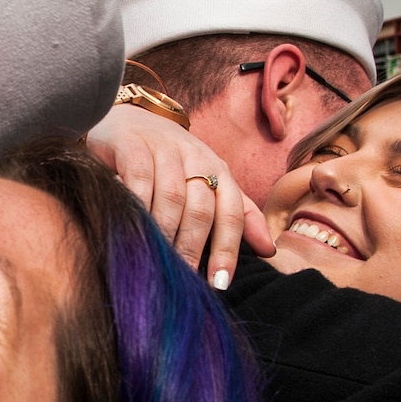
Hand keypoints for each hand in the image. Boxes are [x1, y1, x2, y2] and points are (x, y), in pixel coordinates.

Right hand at [84, 104, 275, 288]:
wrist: (130, 118)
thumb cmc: (172, 160)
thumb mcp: (209, 181)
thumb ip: (238, 213)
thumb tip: (270, 250)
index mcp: (218, 169)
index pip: (232, 212)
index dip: (227, 249)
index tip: (219, 283)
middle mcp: (196, 157)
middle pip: (201, 209)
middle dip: (194, 248)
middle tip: (182, 280)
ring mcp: (163, 149)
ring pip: (171, 197)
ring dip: (165, 233)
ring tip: (157, 261)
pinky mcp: (132, 145)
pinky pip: (138, 180)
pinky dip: (137, 206)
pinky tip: (133, 229)